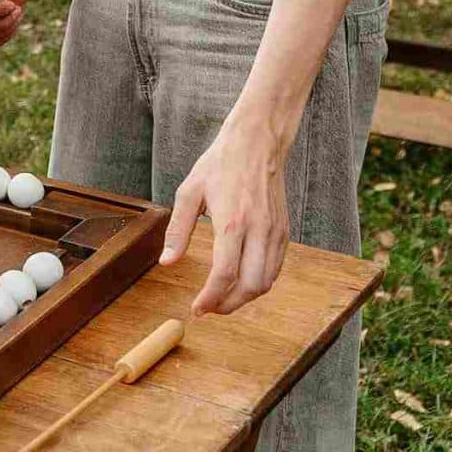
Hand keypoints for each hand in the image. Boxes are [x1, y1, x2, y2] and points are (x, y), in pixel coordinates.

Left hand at [159, 121, 289, 315]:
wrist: (257, 142)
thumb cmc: (220, 163)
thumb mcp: (189, 192)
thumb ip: (178, 230)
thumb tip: (167, 262)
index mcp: (232, 221)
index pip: (225, 274)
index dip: (211, 298)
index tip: (197, 309)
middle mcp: (258, 230)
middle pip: (250, 286)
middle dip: (228, 306)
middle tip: (209, 308)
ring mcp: (275, 231)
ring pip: (266, 282)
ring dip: (245, 298)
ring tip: (223, 298)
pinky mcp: (284, 230)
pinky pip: (275, 268)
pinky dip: (259, 282)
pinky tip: (242, 280)